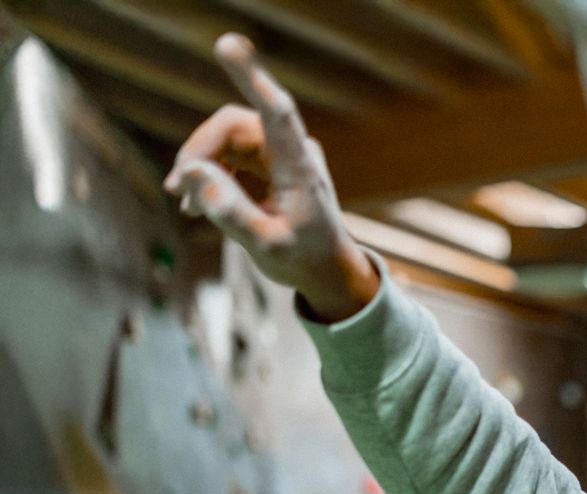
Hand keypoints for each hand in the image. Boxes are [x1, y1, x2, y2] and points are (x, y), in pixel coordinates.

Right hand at [163, 33, 377, 321]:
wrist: (327, 271)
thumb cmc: (303, 261)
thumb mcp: (266, 246)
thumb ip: (231, 213)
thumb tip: (190, 175)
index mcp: (299, 168)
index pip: (275, 112)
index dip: (251, 78)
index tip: (229, 47)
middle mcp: (293, 151)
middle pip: (232, 126)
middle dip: (198, 153)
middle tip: (177, 190)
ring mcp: (284, 153)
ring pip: (227, 137)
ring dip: (201, 165)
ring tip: (187, 206)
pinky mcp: (273, 160)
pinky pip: (232, 150)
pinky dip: (211, 171)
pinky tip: (197, 202)